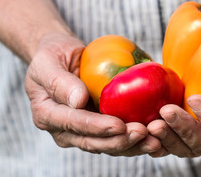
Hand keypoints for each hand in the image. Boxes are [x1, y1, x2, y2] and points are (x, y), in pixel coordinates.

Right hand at [25, 33, 160, 155]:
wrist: (61, 57)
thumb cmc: (52, 55)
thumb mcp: (48, 61)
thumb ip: (59, 82)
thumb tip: (77, 101)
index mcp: (46, 114)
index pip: (73, 124)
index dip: (96, 127)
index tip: (118, 125)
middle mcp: (62, 129)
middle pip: (92, 141)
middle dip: (119, 141)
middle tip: (143, 133)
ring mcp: (80, 131)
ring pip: (107, 145)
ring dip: (131, 145)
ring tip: (153, 140)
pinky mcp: (97, 127)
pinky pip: (115, 137)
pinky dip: (133, 139)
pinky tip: (152, 136)